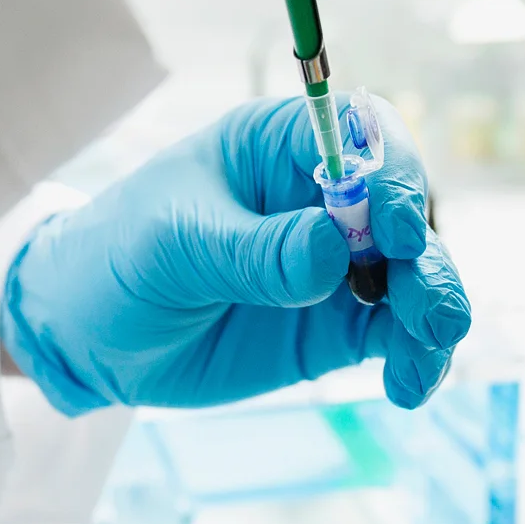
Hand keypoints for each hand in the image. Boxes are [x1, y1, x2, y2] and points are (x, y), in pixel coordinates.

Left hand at [1, 94, 470, 411]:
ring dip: (435, 309)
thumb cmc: (119, 258)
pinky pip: (397, 336)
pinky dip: (416, 358)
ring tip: (428, 349)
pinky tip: (408, 386)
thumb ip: (253, 249)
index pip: (362, 136)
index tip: (395, 229)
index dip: (393, 175)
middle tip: (429, 308)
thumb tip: (332, 248)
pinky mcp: (338, 328)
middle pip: (406, 210)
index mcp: (280, 146)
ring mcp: (339, 265)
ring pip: (416, 276)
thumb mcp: (174, 245)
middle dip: (428, 257)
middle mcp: (324, 199)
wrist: (89, 335)